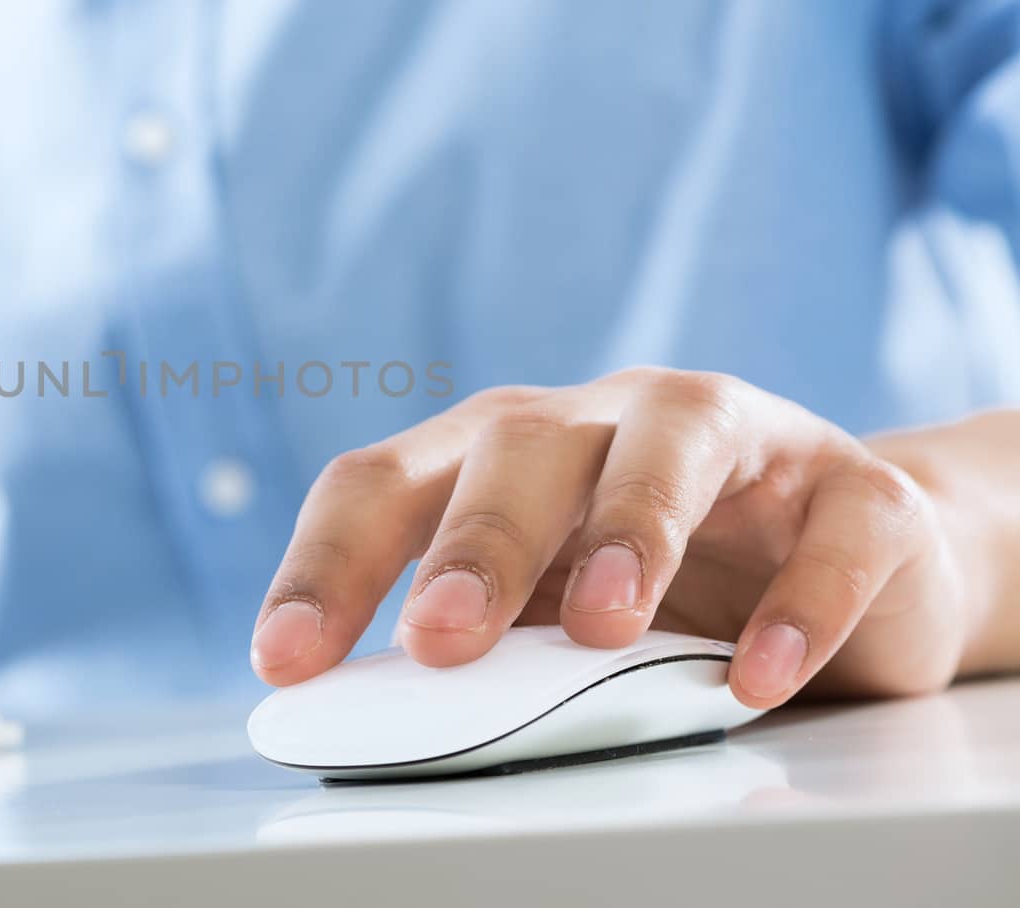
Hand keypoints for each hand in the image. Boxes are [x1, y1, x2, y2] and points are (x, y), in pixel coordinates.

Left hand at [251, 368, 969, 707]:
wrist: (847, 560)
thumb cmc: (663, 587)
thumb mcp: (549, 612)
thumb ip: (477, 644)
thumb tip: (368, 719)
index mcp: (500, 452)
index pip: (384, 483)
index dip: (328, 564)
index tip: (287, 660)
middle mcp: (605, 421)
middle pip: (517, 448)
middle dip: (475, 542)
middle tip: (441, 638)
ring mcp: (736, 439)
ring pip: (672, 443)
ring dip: (634, 530)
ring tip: (603, 628)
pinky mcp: (853, 486)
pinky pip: (834, 526)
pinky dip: (801, 602)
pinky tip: (760, 675)